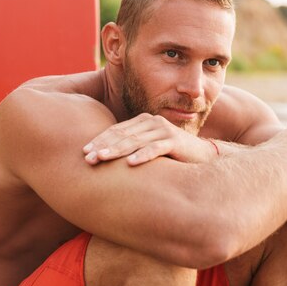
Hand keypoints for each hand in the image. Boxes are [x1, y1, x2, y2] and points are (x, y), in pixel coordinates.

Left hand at [82, 113, 217, 165]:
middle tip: (87, 158)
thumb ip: (133, 148)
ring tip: (102, 158)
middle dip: (103, 146)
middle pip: (122, 135)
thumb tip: (106, 160)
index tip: (84, 152)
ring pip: (135, 141)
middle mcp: (152, 122)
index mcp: (143, 122)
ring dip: (117, 150)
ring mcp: (164, 130)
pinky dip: (142, 156)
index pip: (116, 130)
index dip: (99, 140)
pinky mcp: (175, 141)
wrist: (203, 156)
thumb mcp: (149, 148)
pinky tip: (130, 164)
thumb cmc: (172, 155)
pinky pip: (155, 148)